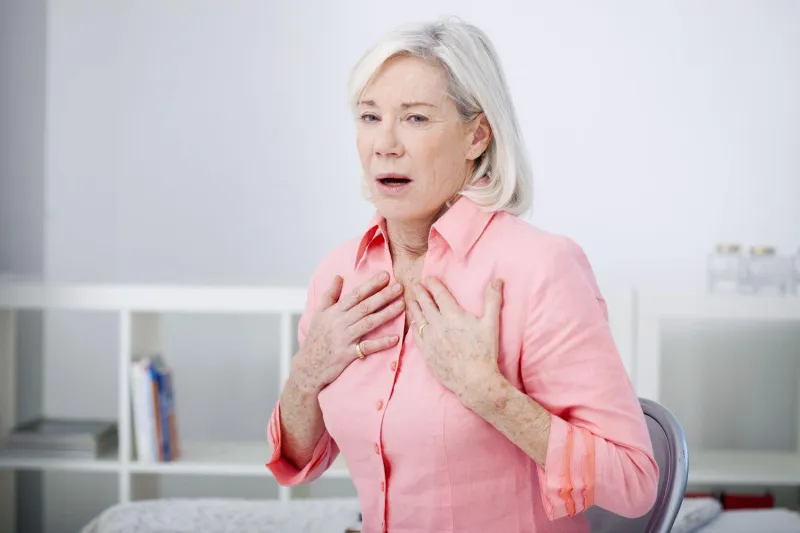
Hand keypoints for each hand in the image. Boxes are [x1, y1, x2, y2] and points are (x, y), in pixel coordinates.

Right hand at [295, 271, 404, 390]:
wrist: (307, 366)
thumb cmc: (315, 338)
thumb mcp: (319, 314)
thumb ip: (330, 295)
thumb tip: (338, 276)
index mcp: (334, 312)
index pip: (355, 295)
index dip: (371, 285)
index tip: (385, 276)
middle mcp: (340, 323)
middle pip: (364, 307)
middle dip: (383, 296)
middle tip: (399, 287)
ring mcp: (344, 339)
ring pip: (368, 323)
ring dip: (386, 314)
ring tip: (401, 305)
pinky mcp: (347, 354)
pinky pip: (367, 347)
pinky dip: (381, 343)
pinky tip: (395, 338)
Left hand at [409, 277, 503, 397]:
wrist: (474, 380)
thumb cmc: (484, 351)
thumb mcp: (491, 323)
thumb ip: (493, 299)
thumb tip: (497, 279)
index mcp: (453, 314)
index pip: (439, 294)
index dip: (432, 284)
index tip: (428, 278)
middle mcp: (437, 324)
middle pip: (425, 303)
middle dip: (420, 293)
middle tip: (416, 286)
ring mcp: (429, 339)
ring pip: (418, 318)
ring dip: (414, 307)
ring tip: (411, 301)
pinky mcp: (426, 352)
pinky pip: (416, 335)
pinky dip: (414, 326)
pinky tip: (413, 323)